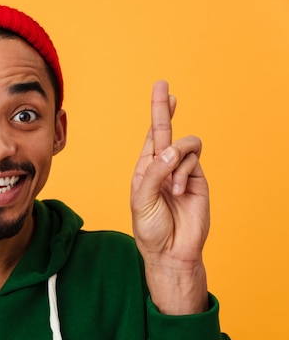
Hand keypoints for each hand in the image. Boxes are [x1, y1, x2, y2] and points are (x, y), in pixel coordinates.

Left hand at [130, 80, 208, 314]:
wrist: (171, 251)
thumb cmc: (150, 228)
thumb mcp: (141, 199)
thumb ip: (154, 172)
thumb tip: (172, 149)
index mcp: (145, 168)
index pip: (152, 135)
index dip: (157, 112)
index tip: (162, 88)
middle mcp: (163, 166)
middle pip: (167, 130)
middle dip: (165, 109)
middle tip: (164, 87)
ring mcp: (182, 172)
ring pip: (185, 145)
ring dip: (175, 161)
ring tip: (170, 188)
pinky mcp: (198, 180)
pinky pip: (193, 161)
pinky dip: (183, 172)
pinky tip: (177, 191)